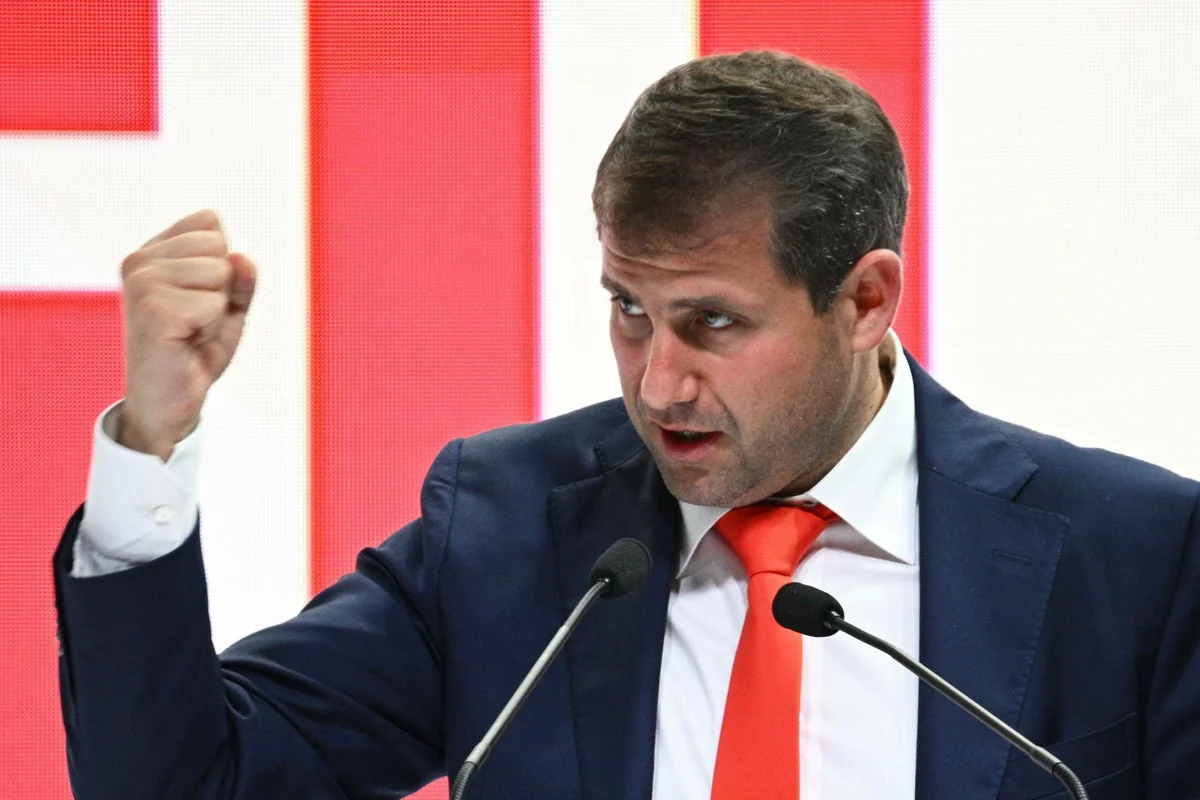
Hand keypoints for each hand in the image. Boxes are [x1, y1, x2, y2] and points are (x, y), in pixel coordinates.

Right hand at [117, 210, 256, 459]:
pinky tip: (186, 343)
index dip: (223, 266)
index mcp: (151, 253)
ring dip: (217, 311)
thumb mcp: (228, 308)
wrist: (169, 405)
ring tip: (190, 332)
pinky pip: (216, 303)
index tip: (200, 299)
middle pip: (219, 246)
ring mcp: (142, 283)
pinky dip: (212, 328)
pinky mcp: (153, 310)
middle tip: (196, 321)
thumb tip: (242, 257)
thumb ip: (241, 279)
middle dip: (222, 289)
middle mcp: (139, 261)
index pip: (210, 223)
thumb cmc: (194, 352)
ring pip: (220, 273)